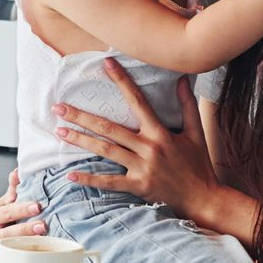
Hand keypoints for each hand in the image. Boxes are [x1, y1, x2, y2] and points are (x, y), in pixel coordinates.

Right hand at [0, 168, 47, 255]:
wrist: (3, 244)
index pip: (4, 212)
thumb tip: (17, 172)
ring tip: (43, 238)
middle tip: (42, 224)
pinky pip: (13, 261)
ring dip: (27, 243)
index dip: (20, 209)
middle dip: (25, 228)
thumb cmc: (7, 221)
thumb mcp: (9, 204)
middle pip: (5, 233)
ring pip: (8, 249)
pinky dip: (26, 256)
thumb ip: (14, 188)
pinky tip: (39, 250)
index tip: (37, 206)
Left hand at [56, 67, 227, 224]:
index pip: (137, 101)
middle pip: (109, 128)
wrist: (204, 198)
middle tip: (59, 107)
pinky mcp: (138, 186)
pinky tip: (70, 175)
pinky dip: (89, 180)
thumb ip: (187, 104)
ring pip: (106, 151)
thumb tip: (181, 78)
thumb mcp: (196, 132)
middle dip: (82, 117)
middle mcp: (149, 148)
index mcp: (161, 132)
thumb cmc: (199, 164)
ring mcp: (142, 168)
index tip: (106, 64)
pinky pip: (110, 182)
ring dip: (80, 140)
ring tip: (59, 132)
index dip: (121, 81)